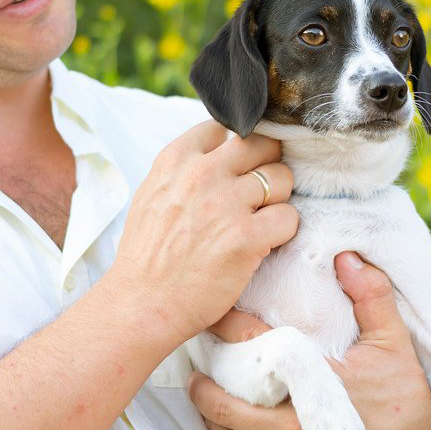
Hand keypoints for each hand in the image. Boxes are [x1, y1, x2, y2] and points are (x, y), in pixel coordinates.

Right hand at [106, 120, 296, 346]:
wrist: (142, 303)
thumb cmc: (146, 256)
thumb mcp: (151, 195)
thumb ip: (182, 170)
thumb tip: (218, 149)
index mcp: (175, 160)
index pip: (224, 126)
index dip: (239, 143)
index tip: (240, 164)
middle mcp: (202, 174)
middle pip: (261, 144)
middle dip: (268, 163)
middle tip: (262, 190)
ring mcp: (226, 203)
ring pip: (281, 179)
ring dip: (278, 199)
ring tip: (261, 220)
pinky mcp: (247, 236)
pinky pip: (289, 217)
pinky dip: (283, 230)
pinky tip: (264, 243)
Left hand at [188, 253, 430, 429]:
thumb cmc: (411, 399)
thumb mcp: (395, 343)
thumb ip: (371, 296)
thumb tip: (345, 255)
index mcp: (316, 393)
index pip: (254, 355)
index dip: (227, 332)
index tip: (213, 317)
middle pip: (225, 410)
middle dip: (204, 387)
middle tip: (197, 365)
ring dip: (218, 416)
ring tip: (210, 389)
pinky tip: (242, 420)